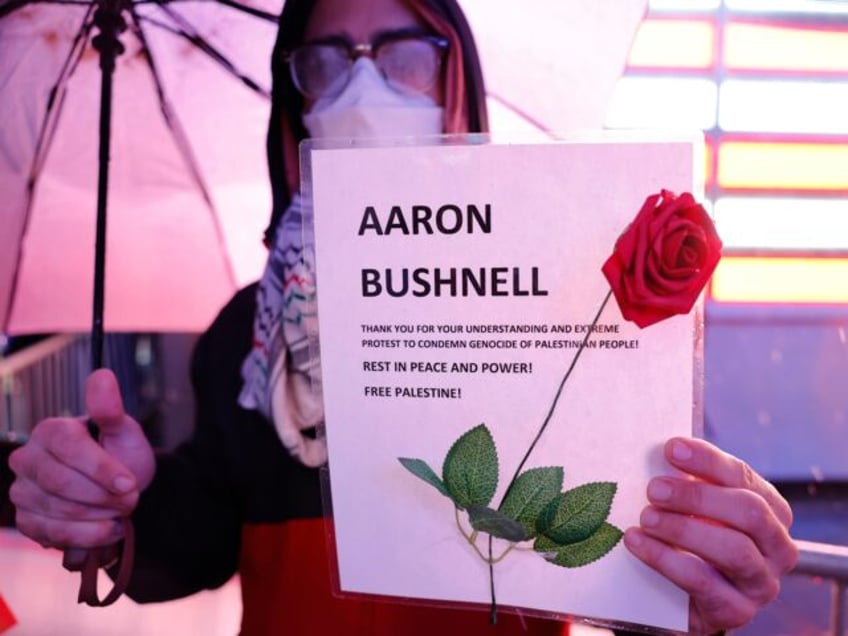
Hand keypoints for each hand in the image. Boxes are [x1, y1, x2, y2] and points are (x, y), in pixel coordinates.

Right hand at [8, 369, 155, 549]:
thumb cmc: (120, 455)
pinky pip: (50, 534)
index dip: (101, 469)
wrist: (119, 490)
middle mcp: (27, 459)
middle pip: (61, 484)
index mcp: (50, 431)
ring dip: (98, 517)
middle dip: (103, 496)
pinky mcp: (26, 520)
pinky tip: (107, 530)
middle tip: (131, 500)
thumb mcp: (124, 431)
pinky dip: (85, 537)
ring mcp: (22, 491)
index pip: (69, 449)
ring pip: (57, 511)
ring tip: (122, 513)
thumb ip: (110, 409)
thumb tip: (103, 375)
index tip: (130, 483)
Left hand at [623, 437, 797, 633]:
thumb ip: (689, 482)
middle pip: (748, 511)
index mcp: (772, 511)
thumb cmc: (694, 542)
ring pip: (733, 549)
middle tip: (654, 489)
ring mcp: (762, 582)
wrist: (689, 601)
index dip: (707, 460)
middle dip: (697, 496)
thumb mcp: (698, 509)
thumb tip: (662, 452)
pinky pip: (702, 582)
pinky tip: (637, 542)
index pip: (743, 477)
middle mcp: (778, 547)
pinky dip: (665, 559)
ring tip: (646, 517)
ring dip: (683, 529)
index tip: (671, 448)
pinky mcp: (737, 611)